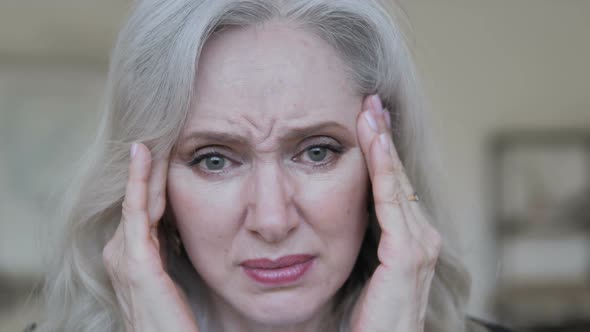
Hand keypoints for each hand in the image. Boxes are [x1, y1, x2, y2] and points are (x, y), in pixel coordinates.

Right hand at [102, 143, 198, 331]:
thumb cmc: (173, 322)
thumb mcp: (170, 279)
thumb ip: (170, 252)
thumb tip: (180, 231)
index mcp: (132, 257)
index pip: (145, 209)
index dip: (154, 180)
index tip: (167, 151)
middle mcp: (121, 253)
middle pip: (140, 199)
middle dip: (151, 168)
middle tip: (162, 132)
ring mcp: (124, 256)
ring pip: (138, 197)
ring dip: (146, 166)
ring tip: (155, 134)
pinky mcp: (135, 261)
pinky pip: (137, 208)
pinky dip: (139, 179)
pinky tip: (144, 153)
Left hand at [350, 95, 440, 331]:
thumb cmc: (367, 318)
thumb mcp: (363, 269)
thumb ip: (360, 240)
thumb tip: (334, 215)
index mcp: (409, 241)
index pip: (394, 186)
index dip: (381, 152)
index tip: (366, 119)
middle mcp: (421, 238)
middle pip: (399, 177)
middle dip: (384, 138)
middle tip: (370, 100)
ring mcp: (419, 246)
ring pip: (398, 183)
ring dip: (383, 145)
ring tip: (370, 111)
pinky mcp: (408, 257)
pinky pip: (392, 202)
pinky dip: (383, 168)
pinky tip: (372, 142)